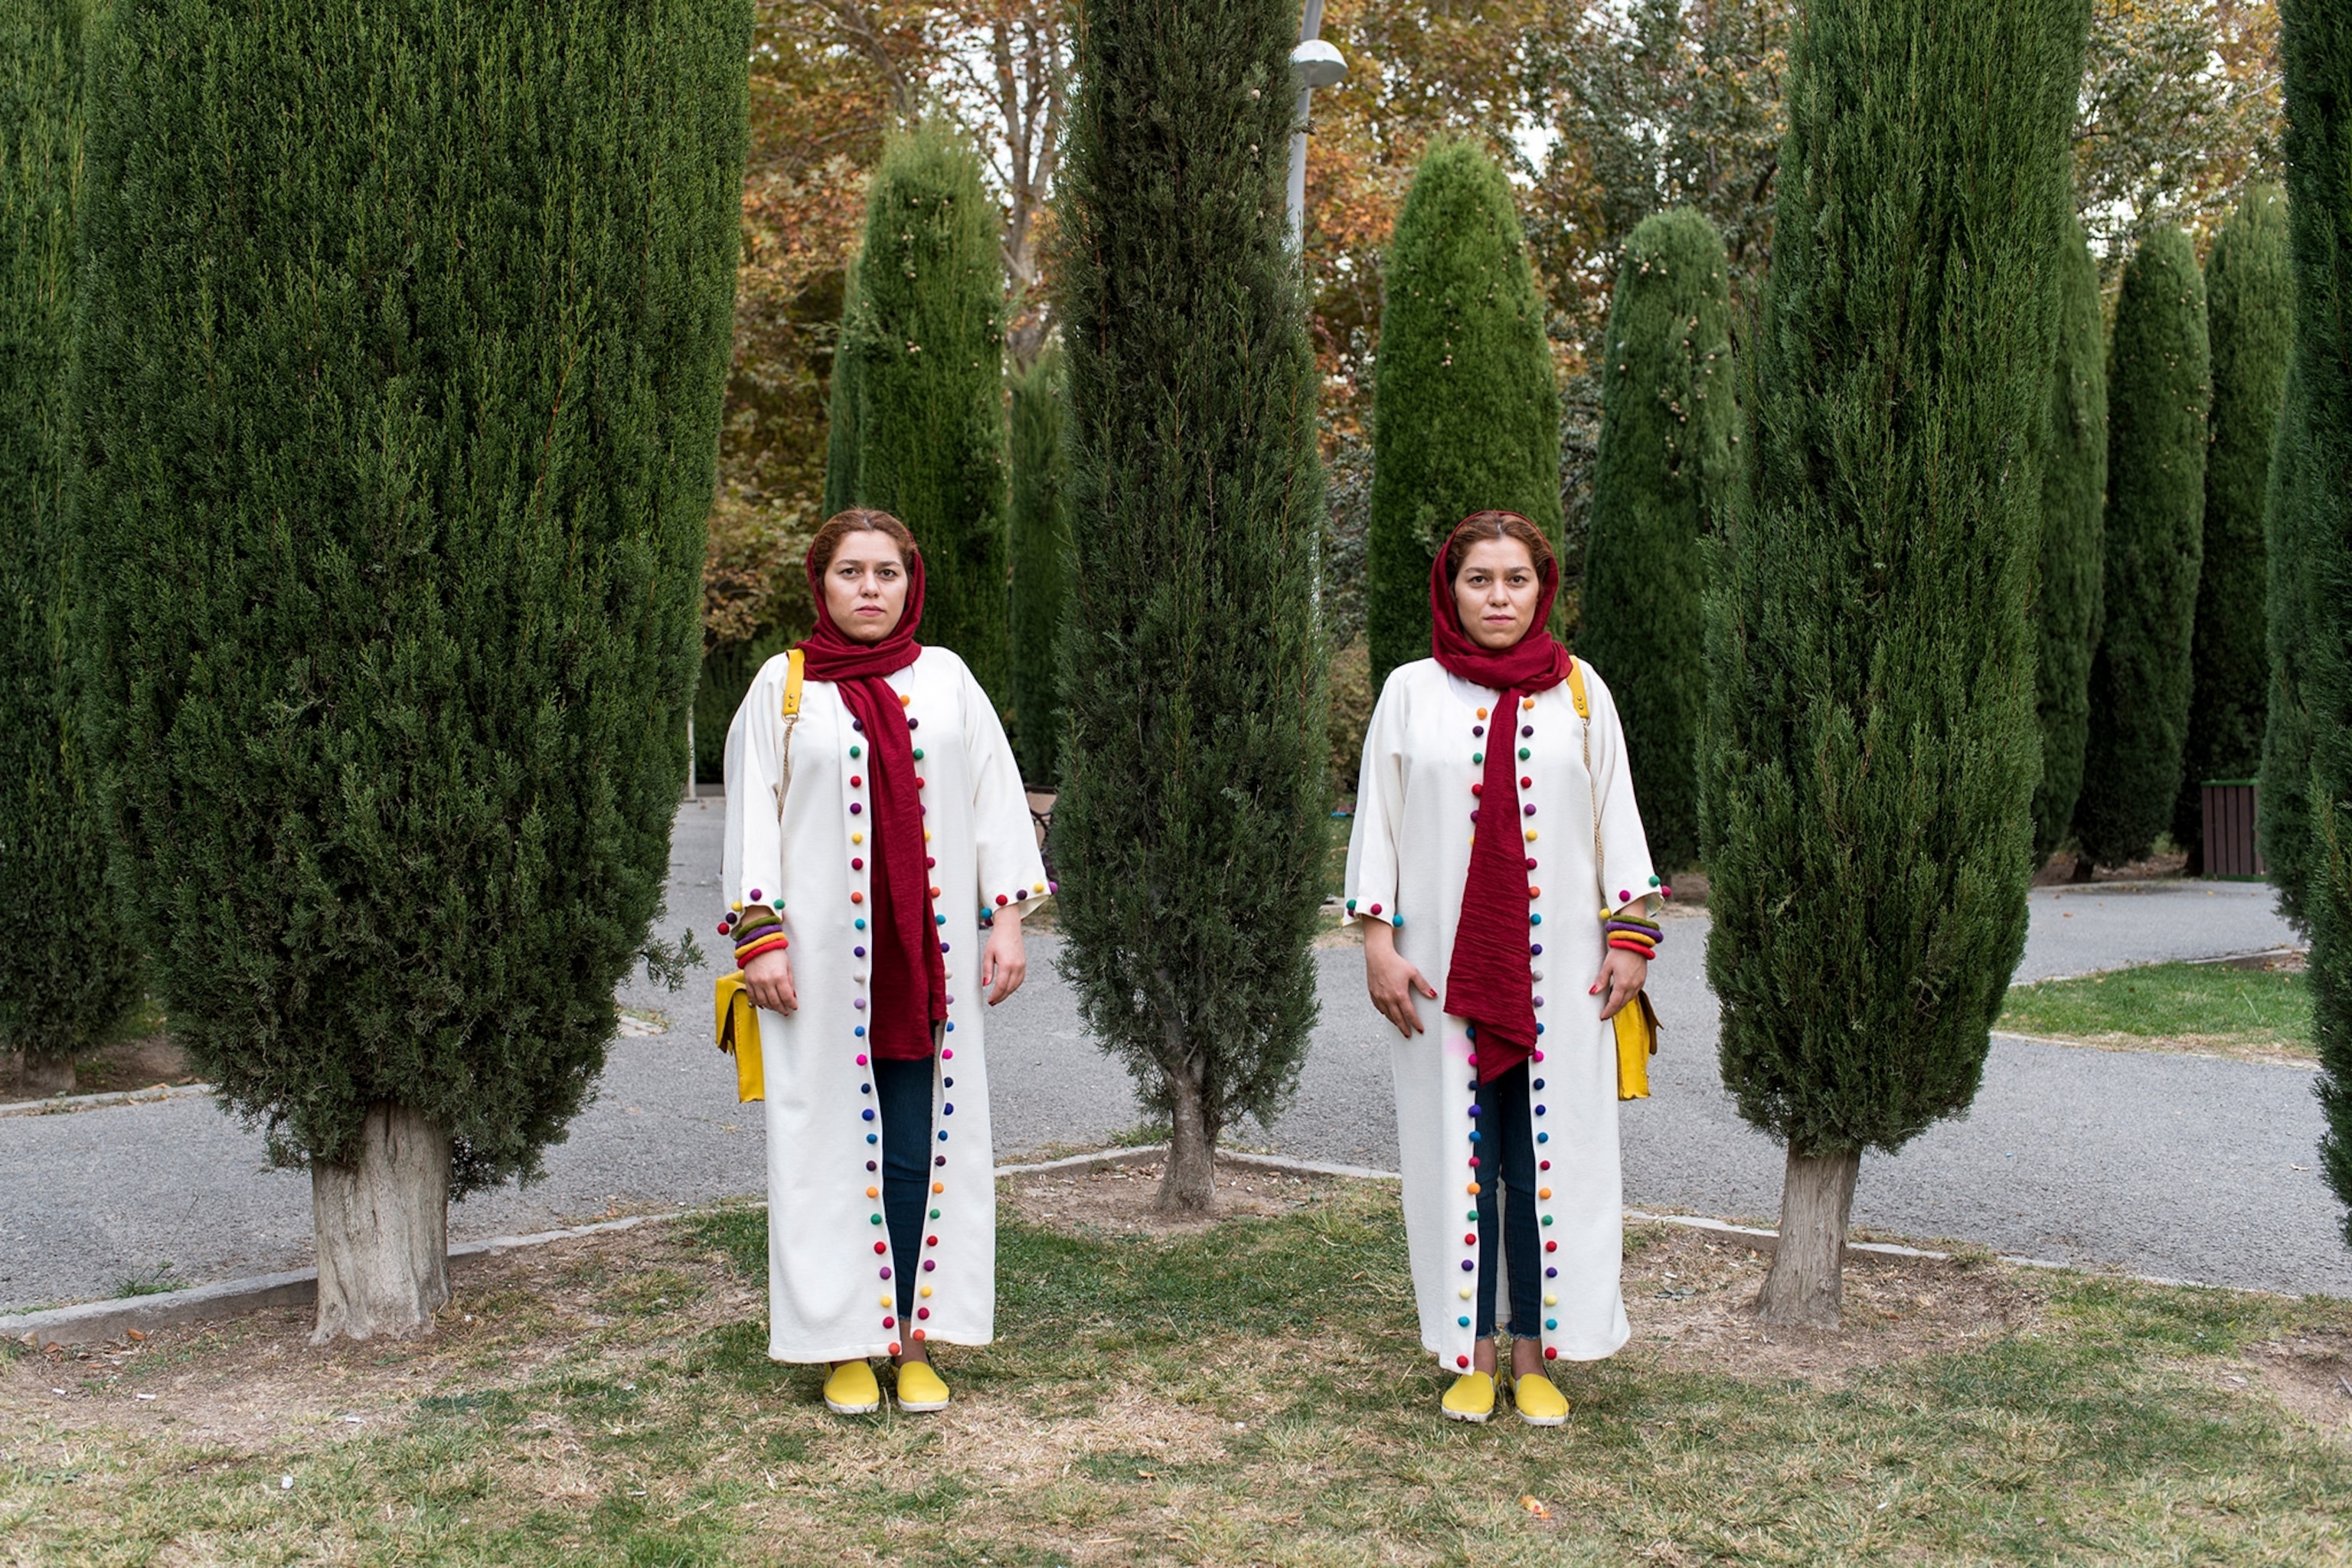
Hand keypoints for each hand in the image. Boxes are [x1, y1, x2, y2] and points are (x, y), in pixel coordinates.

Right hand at [744, 946, 796, 1014]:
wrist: (759, 944)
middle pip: (775, 1002)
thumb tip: (792, 995)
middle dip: (782, 1009)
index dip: (792, 1004)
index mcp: (779, 976)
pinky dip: (758, 1003)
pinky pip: (752, 997)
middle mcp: (767, 981)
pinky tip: (764, 1004)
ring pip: (763, 1002)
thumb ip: (790, 982)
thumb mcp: (788, 966)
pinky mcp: (748, 982)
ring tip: (776, 1008)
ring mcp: (756, 982)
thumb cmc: (774, 953)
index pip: (787, 997)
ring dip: (771, 1007)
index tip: (794, 1006)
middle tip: (785, 1011)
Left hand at [981, 907, 1026, 1004]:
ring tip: (999, 997)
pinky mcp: (1024, 964)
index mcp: (1007, 964)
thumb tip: (985, 984)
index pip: (1001, 986)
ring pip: (1015, 986)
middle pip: (1009, 988)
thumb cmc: (998, 938)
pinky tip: (1008, 988)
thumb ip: (987, 970)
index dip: (995, 996)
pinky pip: (1020, 980)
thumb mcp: (988, 954)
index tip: (990, 1000)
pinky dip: (1013, 986)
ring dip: (1007, 993)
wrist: (1009, 927)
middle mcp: (1016, 966)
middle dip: (1001, 997)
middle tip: (993, 1002)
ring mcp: (1022, 965)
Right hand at [1364, 920, 1436, 1037]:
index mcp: (1400, 995)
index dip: (1416, 1023)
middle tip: (1408, 1035)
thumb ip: (1423, 985)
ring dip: (1395, 1022)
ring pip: (1388, 1015)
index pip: (1410, 1014)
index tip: (1420, 1030)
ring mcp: (1379, 997)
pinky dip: (1384, 1013)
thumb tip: (1433, 995)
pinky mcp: (1372, 993)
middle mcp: (1388, 999)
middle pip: (1398, 1019)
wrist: (1378, 955)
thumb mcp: (1413, 972)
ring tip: (1400, 1026)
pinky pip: (1379, 1008)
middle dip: (1404, 1028)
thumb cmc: (1395, 962)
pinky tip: (1387, 1014)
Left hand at [1592, 948, 1647, 1021]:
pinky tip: (1622, 995)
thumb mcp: (1607, 965)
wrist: (1636, 943)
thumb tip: (1593, 991)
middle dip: (1614, 1010)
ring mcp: (1639, 983)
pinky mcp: (1642, 980)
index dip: (1608, 1011)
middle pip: (1622, 1003)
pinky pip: (1634, 993)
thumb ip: (1601, 980)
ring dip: (1621, 1004)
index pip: (1614, 1003)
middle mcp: (1633, 986)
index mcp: (1623, 984)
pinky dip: (1627, 997)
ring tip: (1612, 1006)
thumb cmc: (1621, 951)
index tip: (1603, 1016)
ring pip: (1629, 999)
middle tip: (1606, 1014)